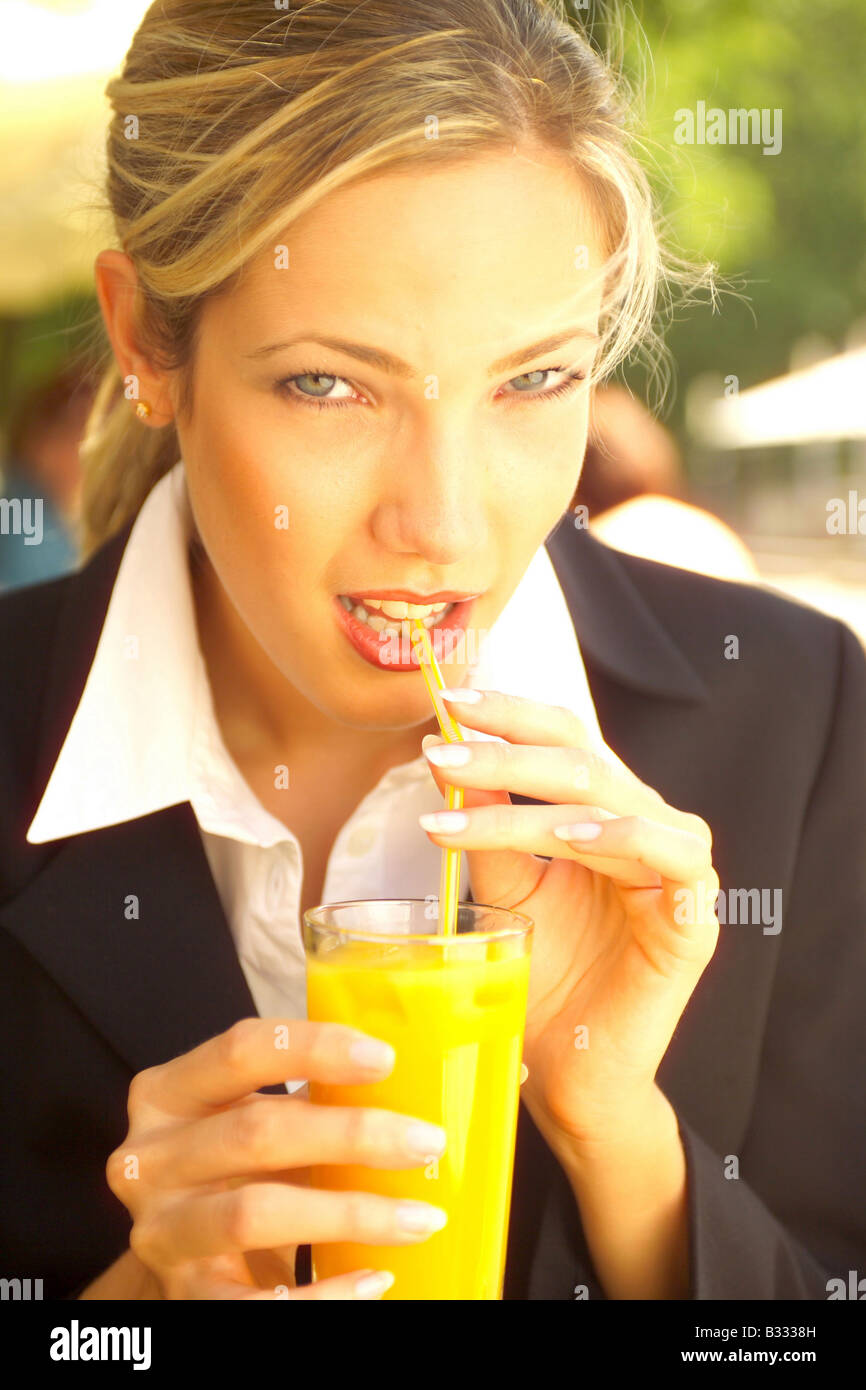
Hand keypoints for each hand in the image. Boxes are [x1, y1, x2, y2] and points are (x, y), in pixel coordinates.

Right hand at [106, 1018, 446, 1299]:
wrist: (185, 1261)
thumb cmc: (236, 1173)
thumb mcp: (253, 1122)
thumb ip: (307, 1099)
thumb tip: (412, 1086)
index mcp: (168, 1094)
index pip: (240, 1051)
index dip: (313, 1048)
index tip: (385, 1058)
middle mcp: (150, 1160)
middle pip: (258, 1132)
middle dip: (353, 1135)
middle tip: (427, 1142)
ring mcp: (162, 1231)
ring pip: (256, 1213)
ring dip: (351, 1214)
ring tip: (420, 1217)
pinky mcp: (184, 1297)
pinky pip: (256, 1302)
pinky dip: (324, 1296)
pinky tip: (375, 1278)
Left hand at [419, 689, 719, 1156]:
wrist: (567, 1076)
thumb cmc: (536, 982)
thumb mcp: (504, 893)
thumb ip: (489, 831)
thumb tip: (447, 760)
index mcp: (604, 814)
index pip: (563, 739)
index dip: (509, 715)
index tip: (444, 703)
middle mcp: (645, 827)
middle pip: (580, 758)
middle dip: (501, 749)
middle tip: (437, 749)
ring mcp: (676, 869)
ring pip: (606, 800)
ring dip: (525, 793)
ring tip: (460, 791)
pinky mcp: (694, 917)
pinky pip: (672, 854)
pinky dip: (621, 834)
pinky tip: (569, 833)